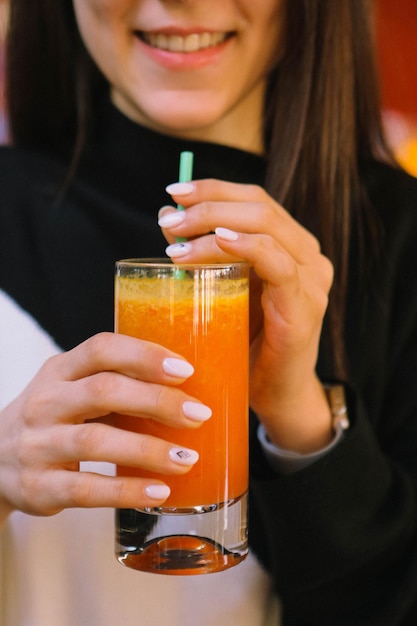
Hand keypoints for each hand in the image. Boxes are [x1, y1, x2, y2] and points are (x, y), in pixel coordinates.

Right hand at [0, 333, 210, 518]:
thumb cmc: (54, 418)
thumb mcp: (72, 388)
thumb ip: (115, 382)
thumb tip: (188, 389)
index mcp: (59, 370)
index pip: (101, 349)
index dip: (144, 355)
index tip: (185, 370)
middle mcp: (45, 402)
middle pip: (104, 391)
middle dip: (157, 401)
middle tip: (199, 415)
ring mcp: (38, 445)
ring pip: (96, 441)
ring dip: (148, 450)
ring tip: (187, 459)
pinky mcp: (39, 487)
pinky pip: (87, 489)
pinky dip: (127, 490)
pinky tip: (159, 491)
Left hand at [159, 179, 333, 451]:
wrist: (274, 395)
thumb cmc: (245, 343)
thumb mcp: (223, 290)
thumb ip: (205, 255)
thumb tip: (168, 220)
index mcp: (289, 246)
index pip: (253, 199)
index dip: (214, 189)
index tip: (173, 193)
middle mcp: (307, 255)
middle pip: (259, 205)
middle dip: (208, 203)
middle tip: (168, 220)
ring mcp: (311, 278)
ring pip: (265, 225)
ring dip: (215, 223)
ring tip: (175, 240)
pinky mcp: (305, 305)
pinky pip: (276, 262)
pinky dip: (245, 246)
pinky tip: (217, 240)